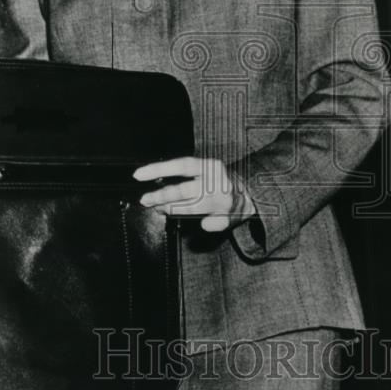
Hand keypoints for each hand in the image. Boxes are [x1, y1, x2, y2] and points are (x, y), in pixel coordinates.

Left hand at [133, 157, 257, 232]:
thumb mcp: (207, 171)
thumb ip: (187, 176)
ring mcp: (222, 201)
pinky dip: (202, 224)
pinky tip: (201, 221)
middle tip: (146, 200)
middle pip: (182, 190)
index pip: (181, 165)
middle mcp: (216, 182)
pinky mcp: (227, 218)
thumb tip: (159, 184)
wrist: (252, 194)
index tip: (138, 175)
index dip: (158, 169)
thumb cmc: (221, 182)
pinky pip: (206, 224)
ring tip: (161, 209)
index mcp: (210, 166)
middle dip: (160, 197)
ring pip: (190, 208)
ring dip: (172, 210)